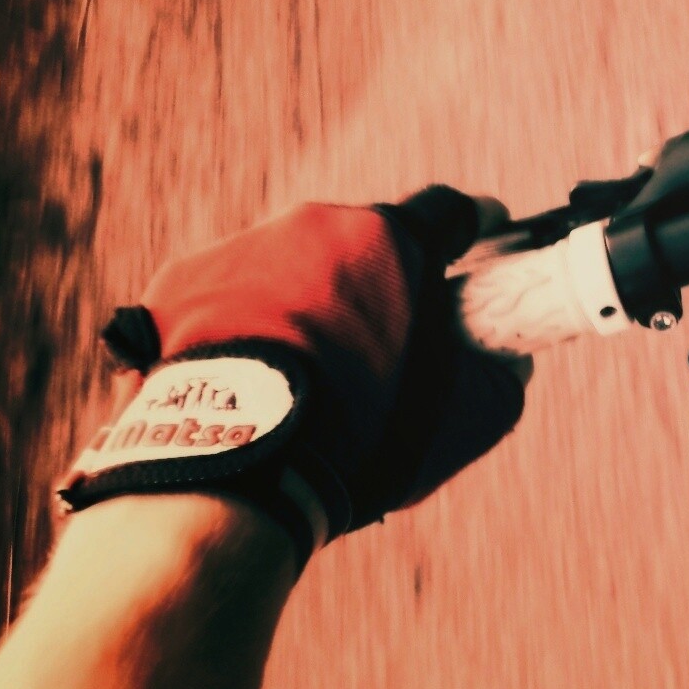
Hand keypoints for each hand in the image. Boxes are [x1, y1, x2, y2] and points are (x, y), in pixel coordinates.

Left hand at [57, 186, 527, 568]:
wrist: (230, 477)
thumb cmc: (359, 439)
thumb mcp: (467, 417)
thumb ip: (503, 375)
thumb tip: (508, 362)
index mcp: (391, 238)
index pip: (451, 212)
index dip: (475, 229)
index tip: (484, 241)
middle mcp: (313, 224)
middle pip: (366, 243)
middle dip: (383, 284)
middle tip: (389, 343)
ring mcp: (240, 250)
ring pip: (295, 267)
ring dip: (313, 305)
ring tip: (314, 377)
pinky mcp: (180, 284)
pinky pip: (231, 296)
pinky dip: (250, 327)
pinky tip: (258, 380)